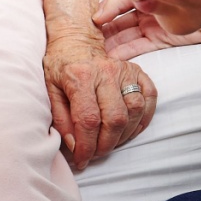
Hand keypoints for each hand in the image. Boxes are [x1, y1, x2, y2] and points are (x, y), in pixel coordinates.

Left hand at [44, 31, 157, 171]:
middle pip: (115, 119)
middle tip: (95, 154)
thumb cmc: (60, 67)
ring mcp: (124, 70)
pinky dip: (143, 119)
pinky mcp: (138, 71)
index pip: (88, 119)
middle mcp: (105, 72)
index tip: (82, 160)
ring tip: (109, 143)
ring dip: (124, 135)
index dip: (86, 146)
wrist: (75, 41)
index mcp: (80, 76)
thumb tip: (74, 145)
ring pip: (135, 111)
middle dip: (106, 145)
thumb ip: (60, 118)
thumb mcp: (50, 90)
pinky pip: (150, 98)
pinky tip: (129, 130)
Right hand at [94, 0, 200, 60]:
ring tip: (94, 50)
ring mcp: (153, 21)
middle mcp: (147, 3)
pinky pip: (139, 45)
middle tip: (86, 37)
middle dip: (103, 26)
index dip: (105, 7)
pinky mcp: (162, 38)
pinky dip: (126, 51)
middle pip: (118, 16)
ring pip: (125, 32)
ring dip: (111, 41)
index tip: (94, 17)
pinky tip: (112, 56)